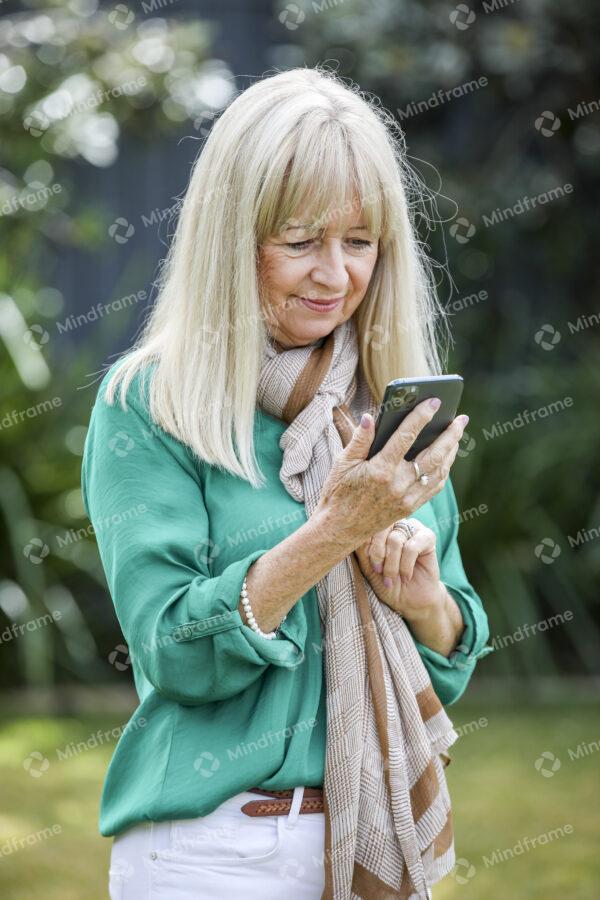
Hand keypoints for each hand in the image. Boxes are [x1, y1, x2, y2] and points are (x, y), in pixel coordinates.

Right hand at [314, 397, 468, 551]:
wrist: (340, 529)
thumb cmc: (338, 492)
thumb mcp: (343, 463)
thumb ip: (360, 439)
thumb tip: (371, 417)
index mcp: (380, 470)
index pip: (406, 437)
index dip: (421, 417)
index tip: (433, 401)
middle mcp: (397, 484)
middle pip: (433, 455)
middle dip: (450, 435)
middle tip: (461, 419)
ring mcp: (406, 498)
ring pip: (438, 472)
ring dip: (451, 452)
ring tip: (457, 435)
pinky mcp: (410, 508)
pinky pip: (434, 488)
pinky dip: (444, 471)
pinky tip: (447, 459)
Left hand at [354, 519, 445, 619]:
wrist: (409, 601)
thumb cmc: (387, 582)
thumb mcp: (368, 567)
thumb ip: (362, 548)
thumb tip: (356, 533)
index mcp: (380, 528)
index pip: (368, 526)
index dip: (366, 544)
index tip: (370, 565)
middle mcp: (395, 524)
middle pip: (381, 528)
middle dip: (377, 552)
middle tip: (378, 571)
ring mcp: (412, 528)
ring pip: (395, 539)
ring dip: (392, 563)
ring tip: (391, 579)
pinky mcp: (427, 537)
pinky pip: (412, 547)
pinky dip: (406, 565)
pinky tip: (406, 577)